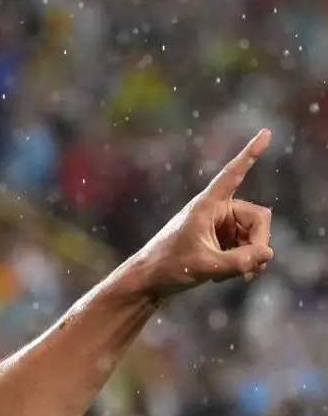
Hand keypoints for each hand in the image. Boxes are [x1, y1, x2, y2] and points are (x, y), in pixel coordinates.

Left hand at [129, 130, 273, 297]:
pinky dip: (244, 262)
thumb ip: (239, 261)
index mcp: (207, 205)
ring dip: (251, 257)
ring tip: (239, 276)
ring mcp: (221, 225)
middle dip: (258, 244)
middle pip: (259, 218)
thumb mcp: (205, 266)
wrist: (149, 282)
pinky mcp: (221, 240)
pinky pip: (247, 247)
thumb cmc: (168, 268)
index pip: (232, 175)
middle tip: (252, 267)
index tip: (266, 133)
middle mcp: (216, 210)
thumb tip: (267, 253)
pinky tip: (228, 276)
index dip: (250, 154)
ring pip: (255, 235)